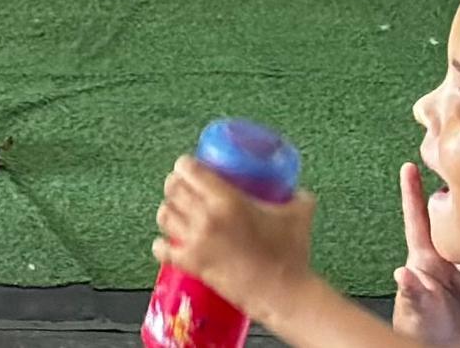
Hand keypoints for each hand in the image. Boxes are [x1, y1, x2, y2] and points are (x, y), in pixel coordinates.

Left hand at [154, 159, 316, 317]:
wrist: (284, 293)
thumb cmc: (291, 254)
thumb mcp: (299, 217)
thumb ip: (298, 198)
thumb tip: (298, 190)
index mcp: (227, 199)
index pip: (189, 169)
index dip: (185, 166)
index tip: (189, 168)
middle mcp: (206, 216)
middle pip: (173, 189)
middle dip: (175, 186)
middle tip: (183, 189)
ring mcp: (196, 240)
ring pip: (165, 215)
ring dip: (168, 212)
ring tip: (176, 213)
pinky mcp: (191, 263)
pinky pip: (162, 249)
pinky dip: (161, 245)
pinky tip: (165, 243)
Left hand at [403, 162, 459, 343]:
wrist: (447, 345)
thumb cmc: (422, 328)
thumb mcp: (416, 312)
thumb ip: (412, 294)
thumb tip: (403, 275)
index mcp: (425, 261)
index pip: (417, 221)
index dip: (411, 193)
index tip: (407, 167)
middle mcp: (445, 259)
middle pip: (449, 222)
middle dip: (454, 200)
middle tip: (456, 175)